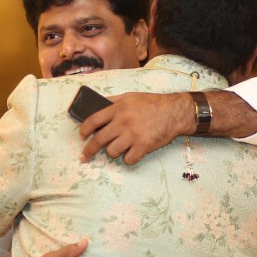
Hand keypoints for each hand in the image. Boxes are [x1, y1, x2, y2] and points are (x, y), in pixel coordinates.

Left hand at [78, 92, 192, 164]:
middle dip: (89, 150)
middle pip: (99, 140)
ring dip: (113, 152)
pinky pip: (128, 159)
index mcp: (118, 108)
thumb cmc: (152, 103)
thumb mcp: (130, 96)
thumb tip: (95, 107)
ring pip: (112, 152)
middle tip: (85, 156)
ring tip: (120, 147)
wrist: (174, 111)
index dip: (84, 130)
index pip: (93, 120)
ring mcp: (133, 135)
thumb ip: (113, 101)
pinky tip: (132, 153)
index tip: (81, 136)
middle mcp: (123, 122)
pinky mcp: (144, 146)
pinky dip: (129, 158)